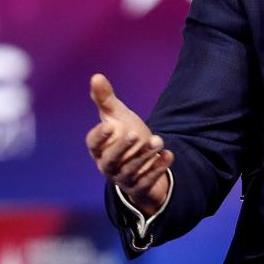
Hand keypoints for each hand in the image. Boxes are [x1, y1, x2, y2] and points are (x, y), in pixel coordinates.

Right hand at [85, 73, 173, 215]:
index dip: (100, 136)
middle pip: (111, 160)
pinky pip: (147, 182)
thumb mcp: (116, 116)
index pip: (93, 144)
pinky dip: (158, 169)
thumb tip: (96, 76)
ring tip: (159, 140)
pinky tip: (169, 155)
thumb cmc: (125, 135)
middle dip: (123, 148)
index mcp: (99, 148)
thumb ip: (105, 99)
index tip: (110, 125)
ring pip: (131, 171)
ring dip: (145, 156)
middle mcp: (108, 165)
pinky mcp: (140, 187)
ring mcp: (123, 179)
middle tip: (135, 134)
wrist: (143, 162)